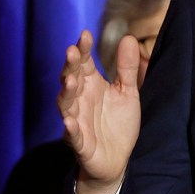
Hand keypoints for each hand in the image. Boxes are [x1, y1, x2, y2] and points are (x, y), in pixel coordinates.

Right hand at [57, 30, 141, 193]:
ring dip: (66, 93)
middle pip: (71, 79)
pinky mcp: (80, 143)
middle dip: (70, 66)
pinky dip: (70, 129)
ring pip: (66, 105)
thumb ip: (127, 68)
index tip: (85, 34)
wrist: (117, 158)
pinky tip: (69, 121)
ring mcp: (77, 121)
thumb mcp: (128, 92)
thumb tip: (128, 37)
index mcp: (92, 86)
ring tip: (69, 80)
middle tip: (71, 51)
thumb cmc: (118, 122)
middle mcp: (80, 100)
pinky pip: (72, 135)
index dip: (83, 50)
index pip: (84, 64)